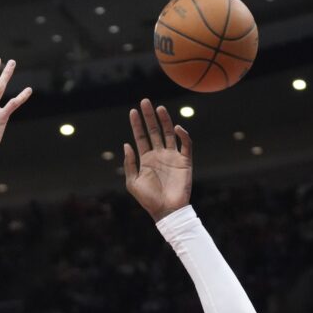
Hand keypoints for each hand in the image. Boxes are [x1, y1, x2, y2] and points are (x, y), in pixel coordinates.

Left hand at [123, 98, 192, 221]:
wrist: (166, 211)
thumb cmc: (148, 199)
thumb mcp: (133, 182)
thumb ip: (129, 164)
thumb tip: (127, 144)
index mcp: (146, 159)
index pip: (141, 137)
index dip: (137, 124)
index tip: (133, 111)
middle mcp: (159, 155)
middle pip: (154, 131)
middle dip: (149, 117)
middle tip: (145, 101)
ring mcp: (172, 157)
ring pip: (169, 133)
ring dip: (165, 121)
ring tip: (159, 108)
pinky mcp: (185, 161)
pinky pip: (186, 144)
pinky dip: (183, 135)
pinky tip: (177, 128)